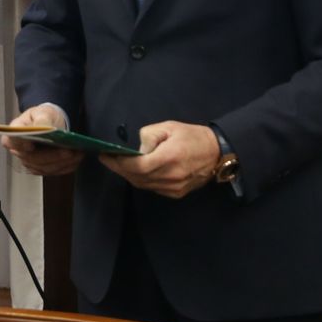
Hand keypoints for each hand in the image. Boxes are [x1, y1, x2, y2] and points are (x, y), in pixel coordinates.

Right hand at [2, 104, 83, 176]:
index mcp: (14, 134)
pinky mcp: (42, 169)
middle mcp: (20, 151)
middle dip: (51, 156)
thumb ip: (41, 119)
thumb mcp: (42, 111)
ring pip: (44, 168)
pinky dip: (66, 166)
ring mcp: (30, 162)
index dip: (19, 145)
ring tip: (77, 154)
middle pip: (32, 158)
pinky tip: (76, 160)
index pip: (11, 141)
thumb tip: (43, 127)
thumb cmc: (43, 117)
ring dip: (62, 163)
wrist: (51, 124)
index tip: (30, 146)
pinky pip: (54, 171)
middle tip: (68, 151)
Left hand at [101, 121, 219, 198]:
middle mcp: (170, 176)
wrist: (217, 153)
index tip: (105, 155)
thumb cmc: (192, 136)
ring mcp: (174, 188)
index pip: (137, 166)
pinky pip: (153, 188)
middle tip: (109, 160)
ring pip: (143, 185)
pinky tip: (137, 171)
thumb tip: (137, 149)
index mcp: (169, 157)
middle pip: (137, 177)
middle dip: (120, 169)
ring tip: (119, 165)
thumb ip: (149, 135)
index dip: (118, 163)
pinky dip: (142, 180)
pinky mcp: (176, 193)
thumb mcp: (169, 127)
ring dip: (129, 176)